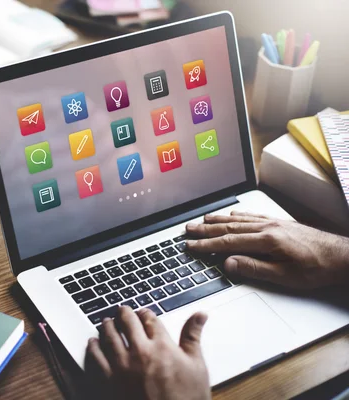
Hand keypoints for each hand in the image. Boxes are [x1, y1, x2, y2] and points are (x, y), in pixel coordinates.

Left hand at [85, 307, 209, 399]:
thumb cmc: (186, 399)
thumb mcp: (197, 366)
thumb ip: (193, 337)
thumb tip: (200, 315)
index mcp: (162, 346)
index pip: (150, 319)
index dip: (145, 312)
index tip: (143, 312)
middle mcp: (140, 351)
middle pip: (127, 322)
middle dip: (124, 313)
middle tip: (122, 311)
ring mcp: (123, 365)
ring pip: (109, 335)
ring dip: (107, 326)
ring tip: (106, 322)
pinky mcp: (110, 380)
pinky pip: (96, 357)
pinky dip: (93, 346)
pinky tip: (93, 342)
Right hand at [186, 212, 348, 288]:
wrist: (342, 256)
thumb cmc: (317, 268)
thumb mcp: (285, 276)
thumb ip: (254, 268)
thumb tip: (229, 263)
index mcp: (266, 241)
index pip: (228, 242)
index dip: (206, 245)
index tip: (190, 247)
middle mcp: (267, 227)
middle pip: (228, 227)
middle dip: (205, 230)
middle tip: (188, 230)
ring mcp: (273, 223)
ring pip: (238, 219)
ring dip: (217, 220)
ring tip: (201, 220)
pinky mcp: (279, 223)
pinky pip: (252, 215)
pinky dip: (237, 215)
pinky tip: (231, 214)